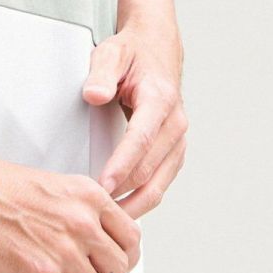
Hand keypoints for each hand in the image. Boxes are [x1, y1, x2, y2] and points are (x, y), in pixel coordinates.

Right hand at [0, 149, 141, 272]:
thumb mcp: (57, 185)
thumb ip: (85, 209)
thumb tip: (103, 239)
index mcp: (90, 196)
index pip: (132, 238)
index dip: (122, 255)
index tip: (109, 261)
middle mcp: (83, 222)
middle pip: (119, 268)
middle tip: (75, 271)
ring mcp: (64, 250)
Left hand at [83, 21, 187, 220]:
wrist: (156, 51)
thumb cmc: (132, 54)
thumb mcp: (111, 53)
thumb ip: (101, 73)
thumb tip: (94, 95)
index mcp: (160, 99)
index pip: (140, 139)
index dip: (122, 165)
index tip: (103, 185)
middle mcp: (175, 123)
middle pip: (151, 168)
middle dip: (125, 193)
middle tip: (97, 212)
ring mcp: (178, 140)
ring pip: (160, 183)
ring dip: (136, 204)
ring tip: (109, 222)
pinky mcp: (174, 151)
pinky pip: (161, 182)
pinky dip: (144, 198)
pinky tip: (124, 210)